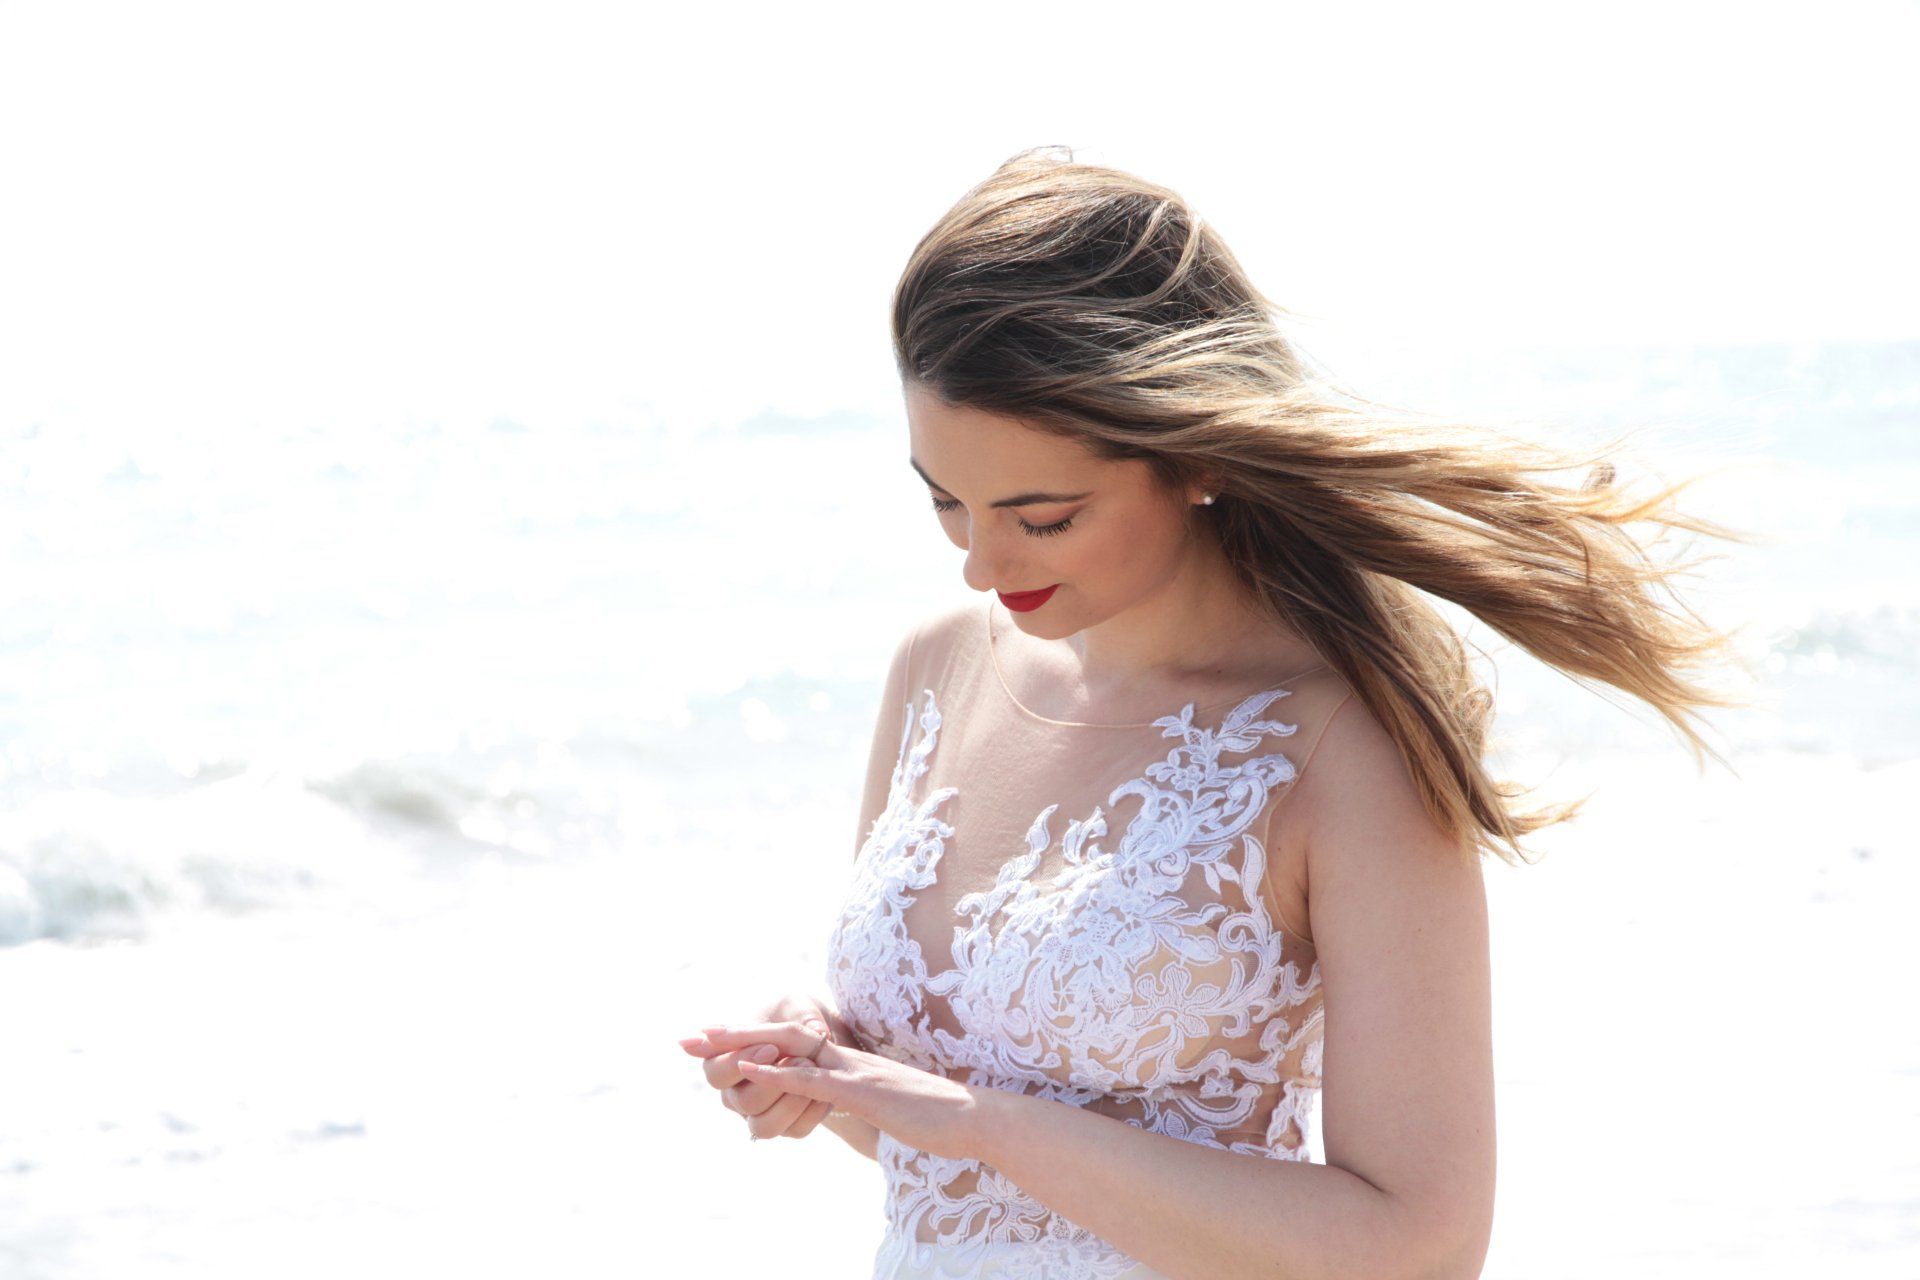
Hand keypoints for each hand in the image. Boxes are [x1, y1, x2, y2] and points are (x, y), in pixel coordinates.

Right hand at [676, 993, 837, 1140]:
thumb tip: (818, 1031)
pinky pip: (793, 1130)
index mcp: (725, 1062)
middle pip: (739, 1101)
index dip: (737, 1062)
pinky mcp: (786, 1126)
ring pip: (762, 1125)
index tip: (771, 1047)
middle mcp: (736, 1093)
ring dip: (789, 1101)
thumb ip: (801, 1013)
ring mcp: (759, 1113)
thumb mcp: (798, 1005)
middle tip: (800, 1060)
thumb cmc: (800, 1018)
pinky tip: (825, 1092)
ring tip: (812, 1073)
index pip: (713, 1071)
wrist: (826, 1042)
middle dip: (770, 1081)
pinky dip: (811, 1112)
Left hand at [685, 1021, 988, 1163]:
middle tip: (691, 1037)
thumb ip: (855, 1099)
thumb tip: (833, 1105)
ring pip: (791, 1047)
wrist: (973, 1117)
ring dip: (745, 1042)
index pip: (794, 1041)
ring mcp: (854, 1072)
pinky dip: (778, 1071)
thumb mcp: (884, 1105)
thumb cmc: (934, 1117)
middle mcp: (847, 1058)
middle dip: (735, 1033)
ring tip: (706, 1041)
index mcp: (850, 1063)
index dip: (755, 1038)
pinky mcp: (863, 1092)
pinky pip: (813, 1079)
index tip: (717, 1041)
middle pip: (782, 1034)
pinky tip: (748, 1067)